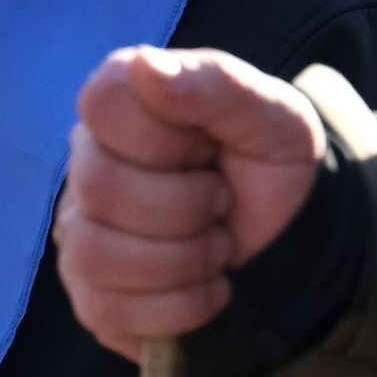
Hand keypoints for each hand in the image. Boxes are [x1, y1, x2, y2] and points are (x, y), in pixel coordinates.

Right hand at [53, 45, 324, 360]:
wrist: (294, 239)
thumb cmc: (273, 164)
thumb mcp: (272, 116)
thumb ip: (215, 83)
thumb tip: (147, 67)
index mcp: (123, 102)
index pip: (102, 105)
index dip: (164, 136)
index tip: (208, 146)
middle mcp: (87, 163)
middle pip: (100, 189)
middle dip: (185, 207)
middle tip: (220, 201)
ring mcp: (81, 231)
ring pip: (97, 254)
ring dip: (183, 261)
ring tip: (216, 246)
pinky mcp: (92, 296)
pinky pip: (107, 309)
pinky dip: (178, 307)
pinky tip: (206, 288)